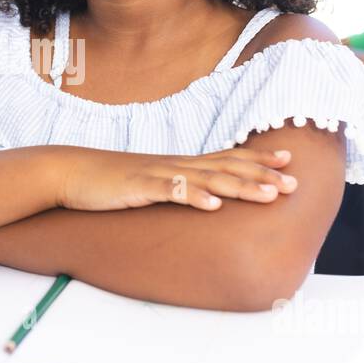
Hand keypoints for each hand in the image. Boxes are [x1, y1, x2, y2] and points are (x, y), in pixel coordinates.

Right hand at [53, 144, 297, 211]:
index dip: (258, 158)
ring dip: (240, 186)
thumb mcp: (149, 182)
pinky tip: (213, 205)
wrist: (69, 172)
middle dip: (262, 174)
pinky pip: (170, 191)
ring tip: (268, 194)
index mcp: (179, 164)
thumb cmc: (109, 181)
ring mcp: (158, 173)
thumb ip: (175, 187)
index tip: (288, 159)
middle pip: (227, 167)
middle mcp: (175, 164)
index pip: (226, 157)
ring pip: (207, 178)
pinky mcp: (139, 186)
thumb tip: (200, 197)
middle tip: (294, 182)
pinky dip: (193, 196)